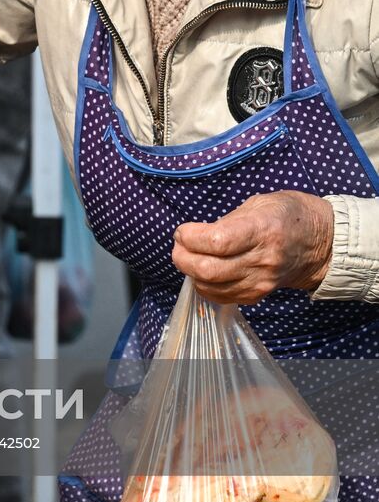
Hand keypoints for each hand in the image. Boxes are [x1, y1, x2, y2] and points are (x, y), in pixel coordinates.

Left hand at [171, 191, 333, 303]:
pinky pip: (220, 297)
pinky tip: (204, 271)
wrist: (321, 245)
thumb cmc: (287, 216)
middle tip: (180, 245)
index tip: (183, 230)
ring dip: (190, 272)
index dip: (190, 237)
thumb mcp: (259, 204)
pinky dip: (204, 285)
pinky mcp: (258, 295)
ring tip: (189, 256)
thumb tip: (194, 236)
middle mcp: (262, 260)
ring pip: (210, 286)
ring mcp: (260, 282)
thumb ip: (226, 221)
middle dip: (182, 257)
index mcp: (262, 231)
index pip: (216, 242)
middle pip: (207, 270)